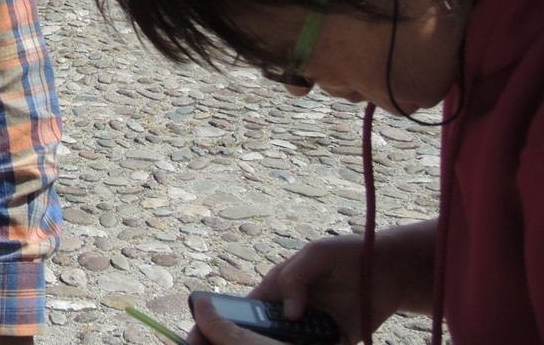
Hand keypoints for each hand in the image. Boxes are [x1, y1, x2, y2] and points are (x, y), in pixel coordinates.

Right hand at [188, 228, 422, 343]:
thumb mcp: (316, 254)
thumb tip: (289, 313)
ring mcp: (312, 333)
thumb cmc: (346, 254)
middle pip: (259, 338)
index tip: (200, 336)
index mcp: (276, 291)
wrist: (390, 270)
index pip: (242, 311)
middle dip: (240, 344)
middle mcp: (289, 315)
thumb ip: (295, 278)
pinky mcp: (336, 344)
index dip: (219, 323)